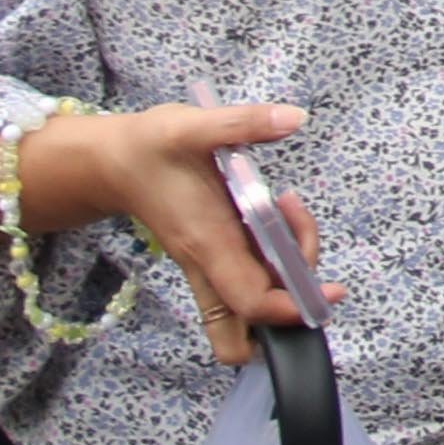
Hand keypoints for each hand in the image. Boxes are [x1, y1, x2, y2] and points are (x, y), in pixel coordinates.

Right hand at [23, 101, 323, 366]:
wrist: (113, 163)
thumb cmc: (151, 147)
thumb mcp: (194, 126)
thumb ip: (244, 122)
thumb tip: (295, 118)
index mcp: (208, 244)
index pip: (253, 304)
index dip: (292, 307)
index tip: (330, 288)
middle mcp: (208, 266)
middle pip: (251, 326)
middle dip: (291, 306)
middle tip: (305, 251)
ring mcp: (208, 267)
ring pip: (249, 311)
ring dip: (285, 282)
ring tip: (292, 222)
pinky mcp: (211, 258)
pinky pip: (246, 282)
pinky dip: (273, 265)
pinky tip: (278, 217)